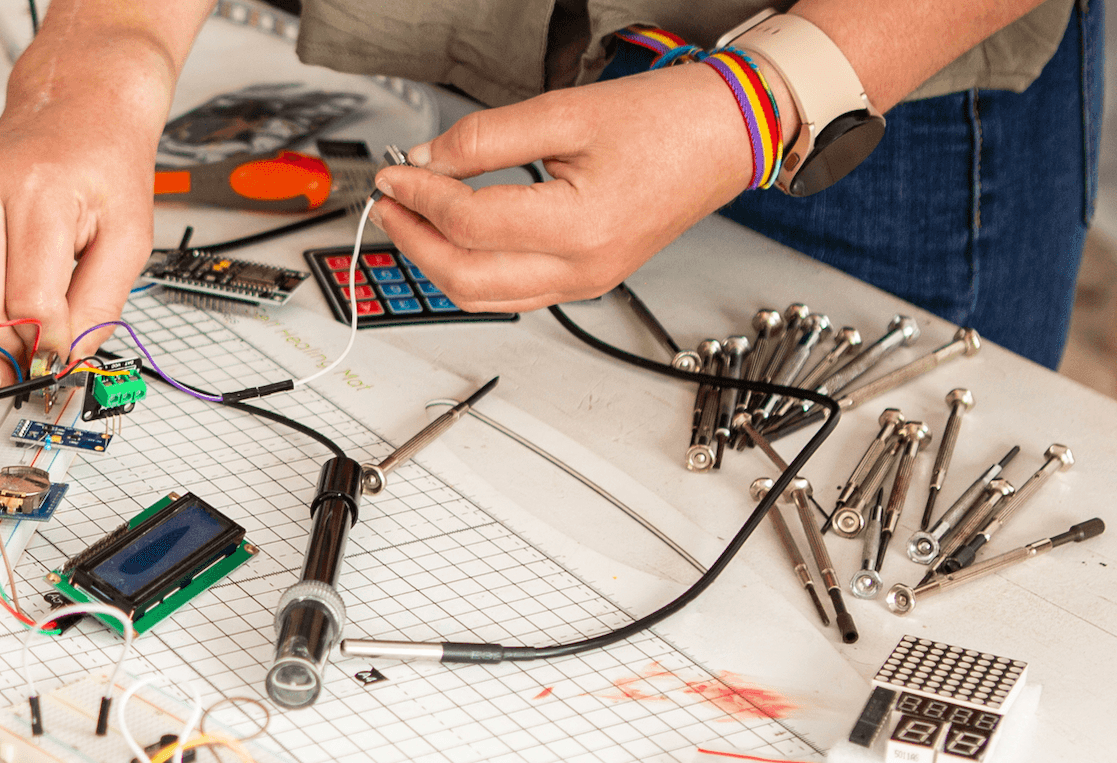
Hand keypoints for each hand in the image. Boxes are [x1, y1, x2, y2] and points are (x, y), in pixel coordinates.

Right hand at [0, 101, 159, 369]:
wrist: (76, 108)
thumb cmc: (103, 165)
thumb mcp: (129, 237)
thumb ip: (101, 304)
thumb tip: (67, 358)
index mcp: (41, 193)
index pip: (32, 301)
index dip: (48, 343)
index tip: (61, 356)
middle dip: (10, 349)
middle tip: (33, 360)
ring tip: (6, 353)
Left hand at [370, 64, 771, 311]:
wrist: (727, 134)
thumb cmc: (667, 120)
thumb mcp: (566, 111)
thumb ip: (486, 138)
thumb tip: (427, 160)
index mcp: (581, 225)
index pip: (472, 224)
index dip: (421, 197)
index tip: (394, 174)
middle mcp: (584, 267)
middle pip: (467, 277)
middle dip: (415, 241)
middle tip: (389, 204)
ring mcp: (586, 282)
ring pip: (485, 298)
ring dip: (437, 263)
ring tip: (411, 221)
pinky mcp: (587, 280)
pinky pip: (513, 294)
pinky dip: (472, 272)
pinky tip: (454, 240)